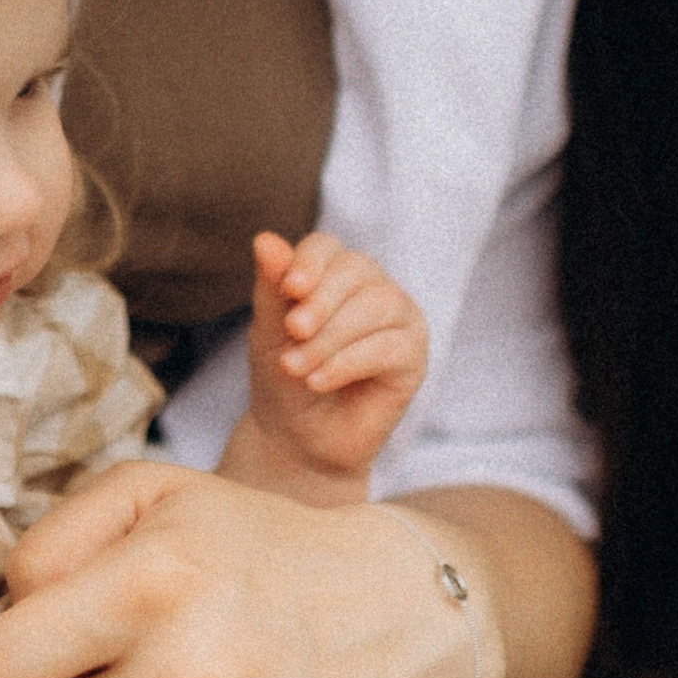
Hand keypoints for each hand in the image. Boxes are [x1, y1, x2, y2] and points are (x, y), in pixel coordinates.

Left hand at [239, 227, 428, 492]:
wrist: (298, 438)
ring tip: (295, 367)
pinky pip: (388, 347)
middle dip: (321, 301)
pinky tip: (317, 381)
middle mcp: (371, 286)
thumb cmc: (283, 376)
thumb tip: (264, 239)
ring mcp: (398, 318)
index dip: (309, 262)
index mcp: (333, 271)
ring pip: (376, 306)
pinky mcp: (413, 356)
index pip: (326, 246)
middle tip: (293, 331)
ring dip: (330, 338)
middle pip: (355, 270)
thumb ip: (271, 288)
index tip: (289, 289)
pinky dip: (347, 364)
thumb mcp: (269, 332)